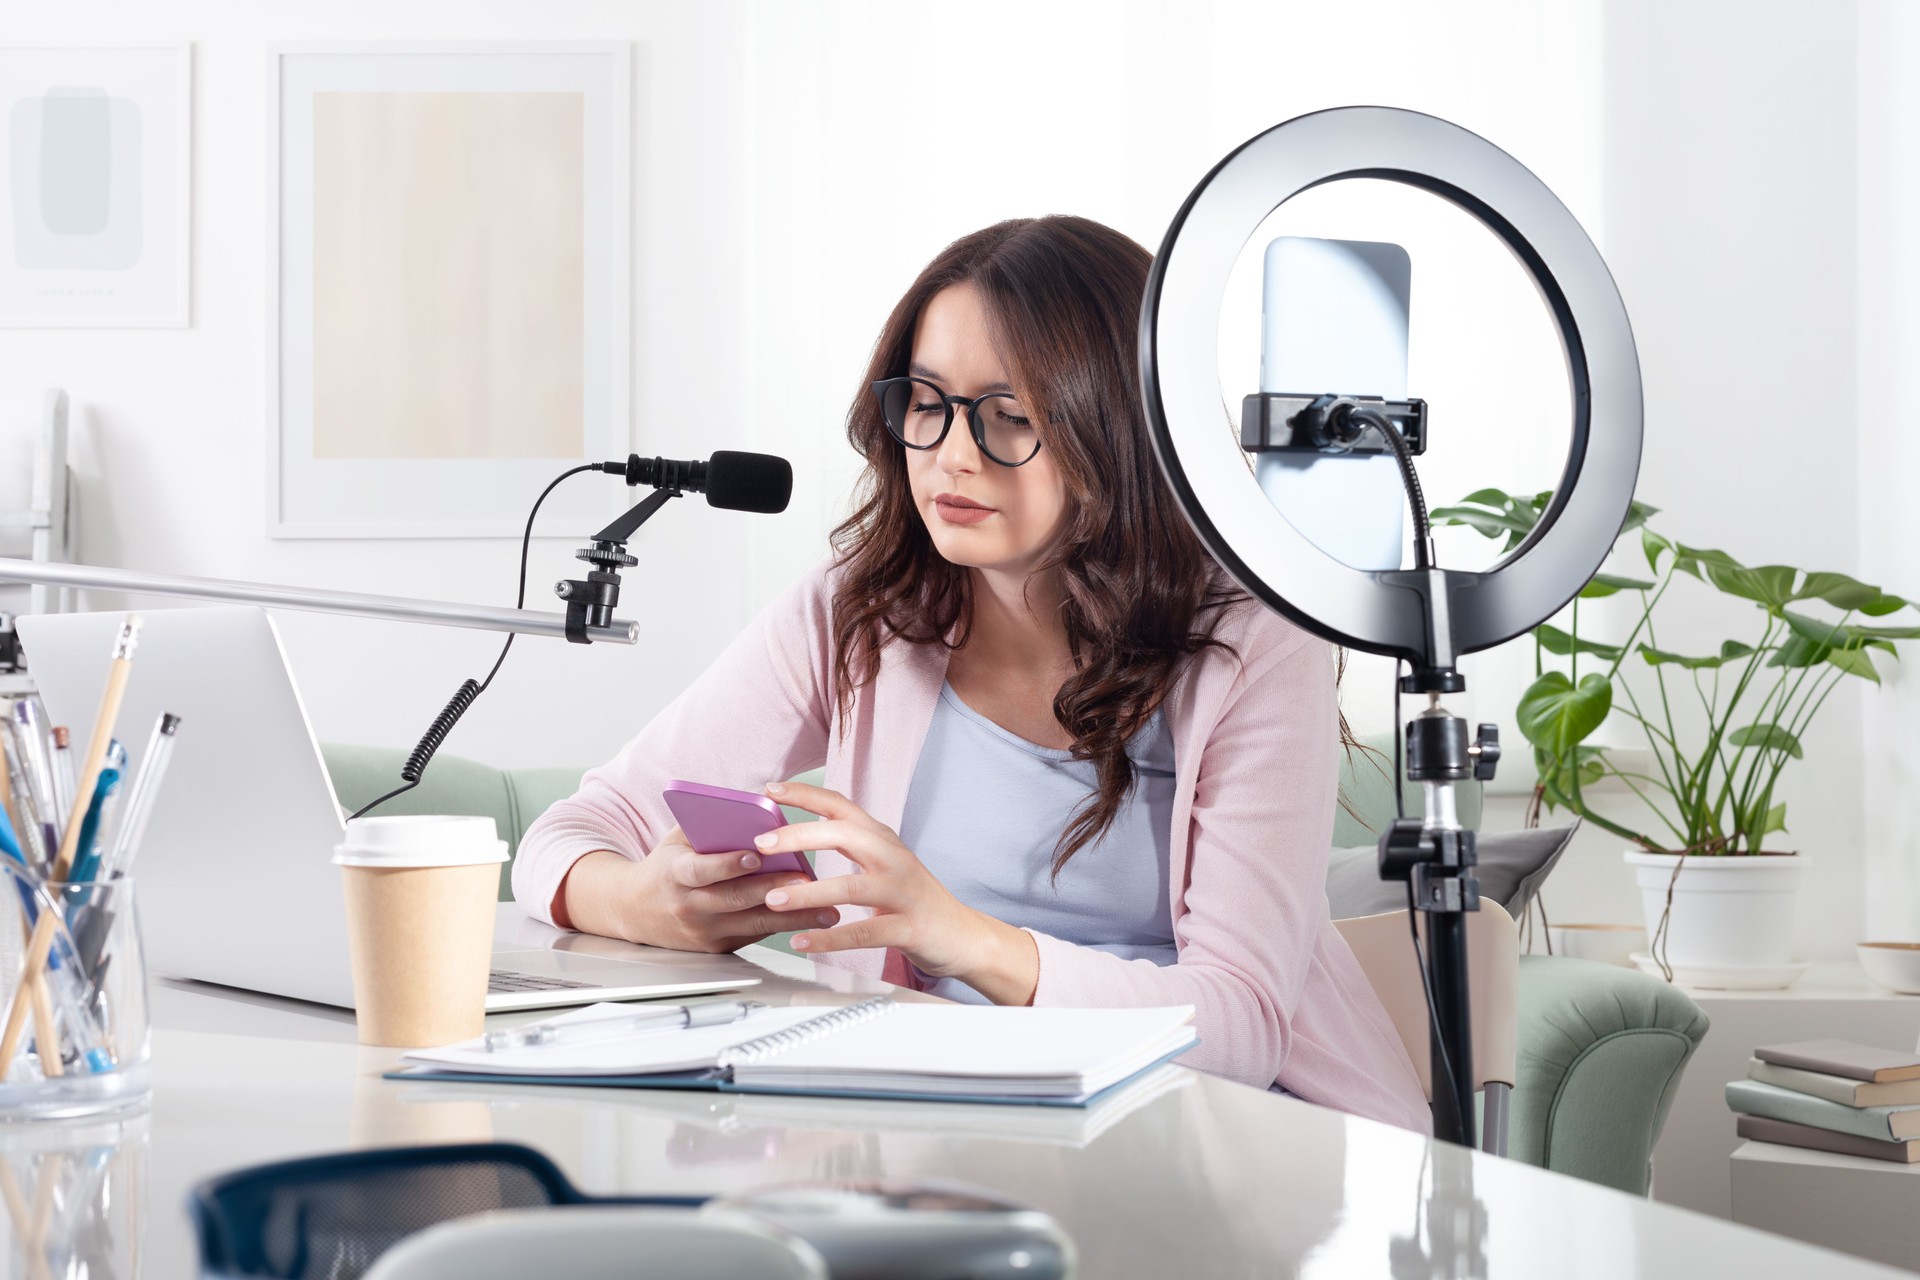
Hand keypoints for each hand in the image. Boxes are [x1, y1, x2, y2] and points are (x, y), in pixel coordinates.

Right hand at [557, 825, 836, 952]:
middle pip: (735, 899)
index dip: (727, 864)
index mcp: (675, 873)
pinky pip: (755, 935)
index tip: (755, 855)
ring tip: (826, 908)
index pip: (701, 870)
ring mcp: (703, 931)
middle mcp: (688, 906)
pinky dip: (785, 927)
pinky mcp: (718, 947)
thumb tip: (756, 803)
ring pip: (753, 924)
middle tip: (808, 881)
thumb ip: (711, 825)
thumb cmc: (665, 865)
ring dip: (793, 917)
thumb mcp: (677, 839)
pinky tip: (813, 921)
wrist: (635, 910)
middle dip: (774, 890)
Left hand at [753, 782, 1037, 1002]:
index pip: (842, 806)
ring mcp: (904, 892)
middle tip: (761, 844)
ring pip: (851, 886)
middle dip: (798, 835)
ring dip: (808, 891)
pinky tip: (802, 942)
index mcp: (883, 840)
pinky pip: (865, 932)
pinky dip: (830, 938)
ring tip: (773, 899)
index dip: (805, 794)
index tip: (770, 788)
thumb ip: (850, 848)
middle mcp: (894, 858)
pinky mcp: (910, 928)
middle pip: (844, 835)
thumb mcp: (884, 864)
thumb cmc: (914, 900)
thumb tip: (794, 839)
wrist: (963, 936)